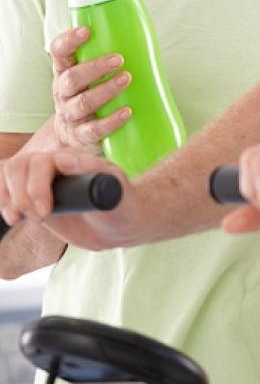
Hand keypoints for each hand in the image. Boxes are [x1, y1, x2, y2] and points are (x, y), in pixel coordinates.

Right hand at [0, 149, 140, 251]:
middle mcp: (55, 165)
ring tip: (20, 219)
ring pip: (8, 173)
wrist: (117, 224)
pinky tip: (12, 217)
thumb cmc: (122, 206)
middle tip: (39, 218)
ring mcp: (42, 179)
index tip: (44, 212)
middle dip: (21, 195)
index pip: (43, 161)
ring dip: (7, 197)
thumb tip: (65, 160)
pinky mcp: (33, 194)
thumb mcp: (116, 191)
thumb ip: (96, 175)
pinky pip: (6, 186)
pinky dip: (2, 199)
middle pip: (20, 166)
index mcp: (74, 159)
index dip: (37, 185)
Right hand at [51, 27, 131, 150]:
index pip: (59, 52)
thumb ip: (104, 59)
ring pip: (84, 102)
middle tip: (119, 59)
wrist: (74, 136)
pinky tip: (126, 112)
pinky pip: (94, 129)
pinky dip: (111, 121)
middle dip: (95, 67)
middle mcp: (63, 92)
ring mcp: (70, 115)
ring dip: (106, 90)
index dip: (69, 40)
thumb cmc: (88, 96)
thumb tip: (142, 39)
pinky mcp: (80, 136)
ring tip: (126, 79)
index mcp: (64, 72)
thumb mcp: (88, 76)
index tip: (87, 31)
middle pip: (72, 78)